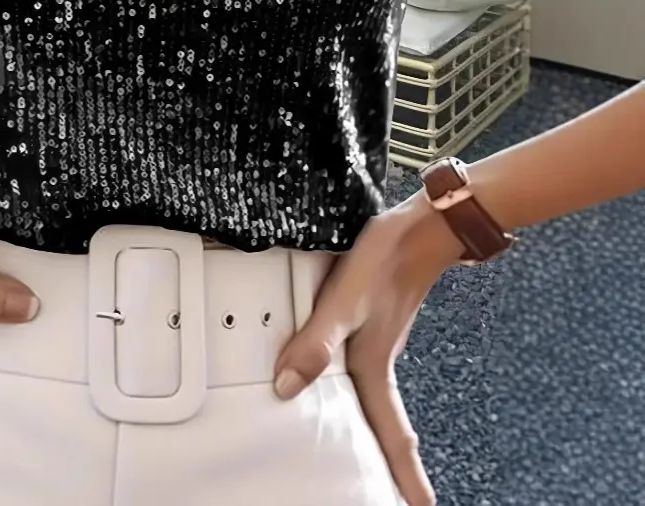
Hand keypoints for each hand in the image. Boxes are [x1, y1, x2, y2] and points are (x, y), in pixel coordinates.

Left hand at [273, 195, 460, 505]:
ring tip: (372, 456)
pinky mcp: (374, 321)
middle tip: (399, 496)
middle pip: (388, 426)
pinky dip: (362, 391)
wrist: (418, 227)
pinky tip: (347, 383)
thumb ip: (315, 342)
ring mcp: (378, 341)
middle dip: (394, 466)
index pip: (393, 437)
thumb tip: (287, 386)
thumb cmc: (385, 262)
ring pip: (377, 399)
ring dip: (378, 430)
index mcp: (375, 368)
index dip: (407, 478)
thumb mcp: (344, 303)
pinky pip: (367, 371)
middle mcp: (379, 361)